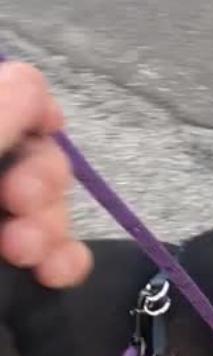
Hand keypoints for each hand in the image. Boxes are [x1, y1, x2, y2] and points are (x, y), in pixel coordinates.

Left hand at [0, 61, 91, 287]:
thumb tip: (29, 79)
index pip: (12, 95)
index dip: (31, 107)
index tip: (44, 127)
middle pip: (35, 153)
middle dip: (41, 179)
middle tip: (18, 203)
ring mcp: (1, 223)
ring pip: (49, 207)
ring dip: (50, 226)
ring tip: (25, 254)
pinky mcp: (9, 276)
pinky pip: (56, 254)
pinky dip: (63, 261)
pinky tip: (53, 274)